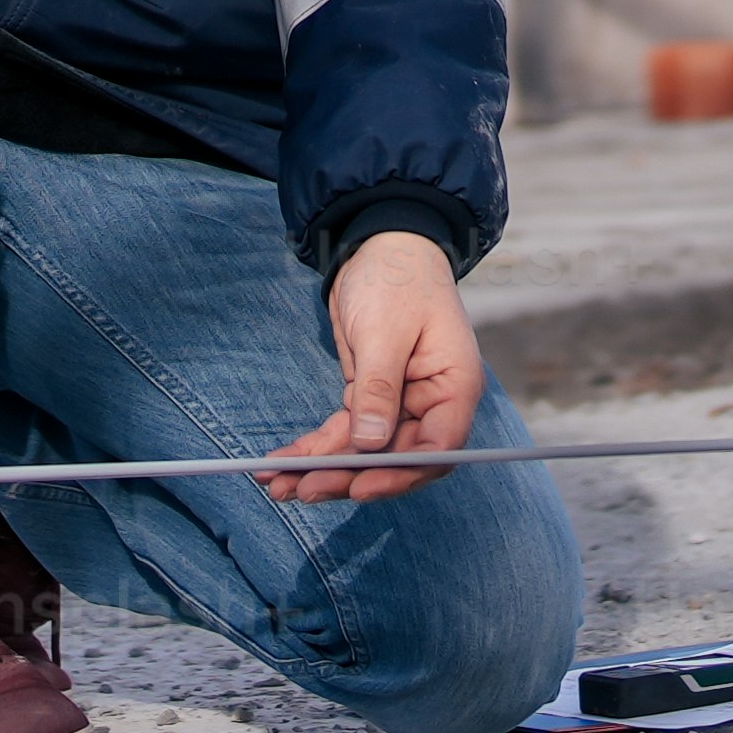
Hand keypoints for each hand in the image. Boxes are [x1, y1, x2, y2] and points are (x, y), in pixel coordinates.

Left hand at [257, 230, 482, 500]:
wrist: (380, 243)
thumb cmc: (398, 279)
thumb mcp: (385, 332)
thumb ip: (378, 390)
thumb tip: (369, 445)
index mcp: (454, 388)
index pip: (437, 449)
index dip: (399, 475)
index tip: (359, 487)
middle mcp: (431, 403)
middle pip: (394, 458)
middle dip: (347, 477)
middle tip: (302, 489)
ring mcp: (399, 403)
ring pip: (363, 452)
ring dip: (322, 469)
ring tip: (278, 485)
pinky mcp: (369, 398)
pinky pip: (344, 432)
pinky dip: (315, 448)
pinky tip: (281, 462)